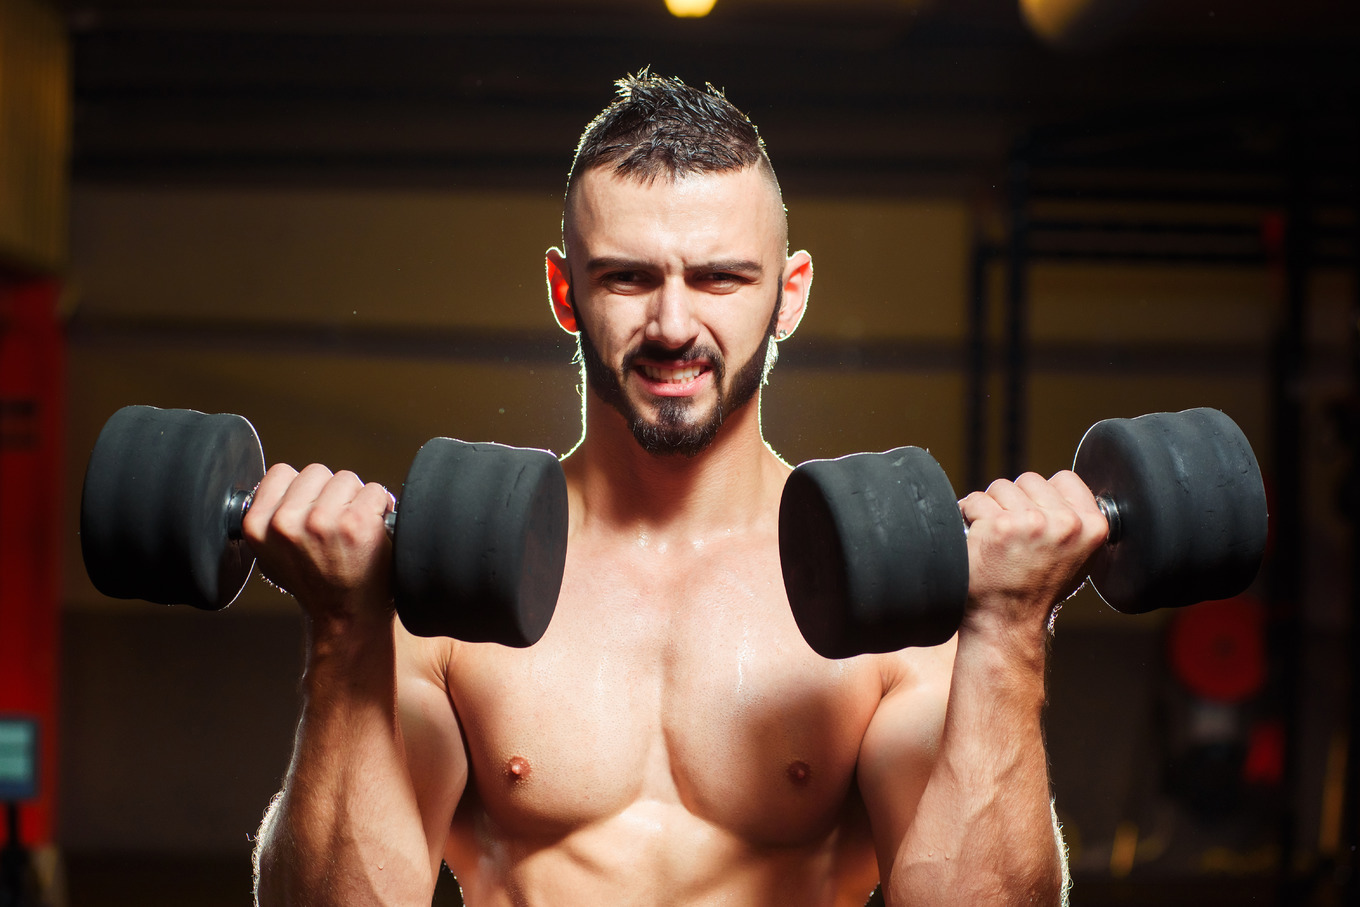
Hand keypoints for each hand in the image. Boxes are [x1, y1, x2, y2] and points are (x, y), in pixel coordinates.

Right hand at [241, 463, 395, 626]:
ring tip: (352, 532)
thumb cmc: (317, 584)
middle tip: (334, 528)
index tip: (311, 512)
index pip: (281, 473)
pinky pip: (374, 490)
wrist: (348, 615)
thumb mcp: (272, 554)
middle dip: (330, 494)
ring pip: (346, 479)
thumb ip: (271, 517)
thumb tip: (283, 483)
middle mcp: (286, 522)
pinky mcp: (356, 522)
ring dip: (356, 500)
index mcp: (258, 526)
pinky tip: (372, 532)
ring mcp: (321, 521)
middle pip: (317, 472)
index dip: (303, 490)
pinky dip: (380, 507)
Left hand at [958, 470, 1108, 637]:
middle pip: (1029, 480)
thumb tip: (1062, 493)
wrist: (1007, 620)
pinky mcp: (999, 526)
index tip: (1033, 515)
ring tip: (996, 537)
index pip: (1065, 479)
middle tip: (1012, 533)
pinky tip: (978, 538)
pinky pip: (976, 501)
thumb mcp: (1078, 557)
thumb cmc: (1037, 590)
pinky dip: (969, 515)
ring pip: (1000, 487)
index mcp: (1092, 527)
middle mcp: (1066, 523)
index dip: (1043, 495)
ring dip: (991, 507)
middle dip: (1015, 501)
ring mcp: (1032, 523)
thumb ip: (1076, 523)